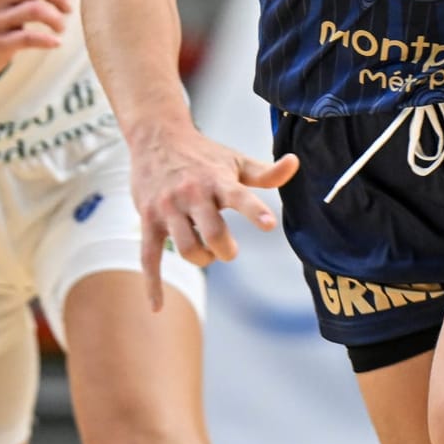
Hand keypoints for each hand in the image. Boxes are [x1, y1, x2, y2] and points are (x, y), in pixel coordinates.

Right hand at [130, 121, 297, 310]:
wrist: (157, 137)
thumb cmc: (203, 154)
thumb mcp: (235, 160)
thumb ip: (265, 173)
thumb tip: (295, 164)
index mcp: (217, 179)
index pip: (238, 195)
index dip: (253, 210)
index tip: (268, 224)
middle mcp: (192, 193)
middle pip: (212, 232)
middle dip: (225, 249)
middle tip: (229, 250)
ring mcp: (168, 208)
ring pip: (186, 248)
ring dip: (202, 260)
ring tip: (208, 253)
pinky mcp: (148, 220)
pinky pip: (149, 257)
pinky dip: (153, 284)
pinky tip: (157, 306)